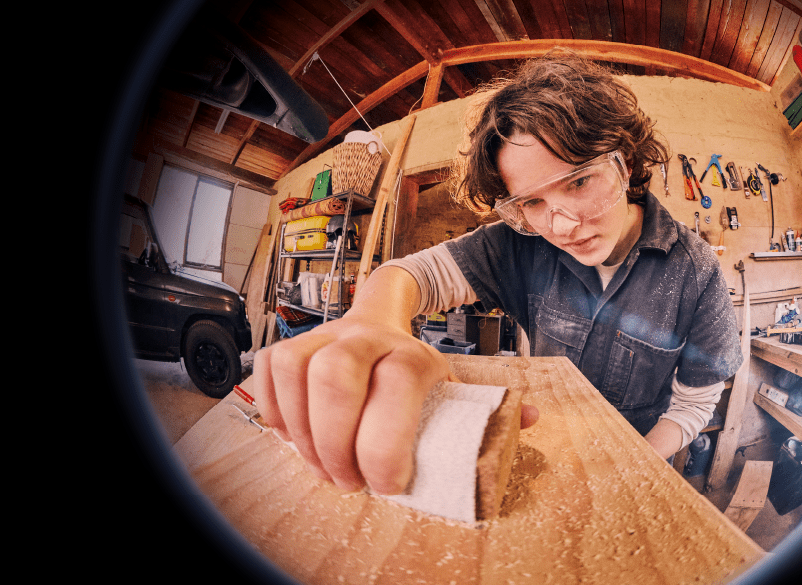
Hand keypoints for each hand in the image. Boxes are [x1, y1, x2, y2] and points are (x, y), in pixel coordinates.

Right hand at [253, 267, 538, 493]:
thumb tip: (532, 418)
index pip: (398, 386)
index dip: (387, 443)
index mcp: (415, 354)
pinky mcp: (292, 343)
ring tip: (322, 467)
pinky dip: (275, 410)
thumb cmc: (415, 371)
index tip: (389, 485)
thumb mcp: (454, 387)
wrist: (380, 316)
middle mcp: (367, 337)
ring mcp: (324, 336)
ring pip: (298, 373)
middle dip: (336, 442)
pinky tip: (294, 437)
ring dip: (303, 432)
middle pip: (337, 377)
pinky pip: (269, 371)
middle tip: (347, 481)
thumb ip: (487, 410)